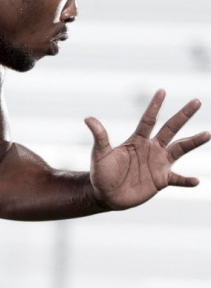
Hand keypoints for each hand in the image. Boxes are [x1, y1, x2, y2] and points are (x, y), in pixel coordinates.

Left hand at [85, 90, 209, 210]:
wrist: (106, 196)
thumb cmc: (102, 174)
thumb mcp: (100, 155)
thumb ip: (99, 137)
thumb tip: (88, 118)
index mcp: (137, 140)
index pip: (148, 120)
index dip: (154, 106)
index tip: (162, 91)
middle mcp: (152, 149)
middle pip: (170, 129)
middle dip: (183, 115)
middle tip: (197, 101)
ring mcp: (158, 164)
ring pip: (180, 149)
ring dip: (193, 142)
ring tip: (207, 134)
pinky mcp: (161, 180)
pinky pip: (177, 179)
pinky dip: (186, 180)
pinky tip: (196, 181)